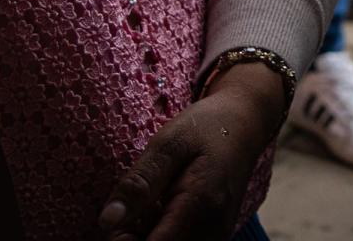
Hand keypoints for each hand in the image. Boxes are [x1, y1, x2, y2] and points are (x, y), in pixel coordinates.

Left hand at [97, 62, 282, 240]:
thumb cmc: (205, 128)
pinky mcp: (215, 238)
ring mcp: (217, 237)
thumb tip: (106, 222)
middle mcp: (213, 231)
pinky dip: (163, 235)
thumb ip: (139, 183)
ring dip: (149, 237)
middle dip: (136, 238)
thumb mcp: (168, 144)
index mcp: (199, 208)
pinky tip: (163, 211)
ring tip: (152, 205)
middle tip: (135, 207)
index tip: (120, 217)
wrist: (245, 124)